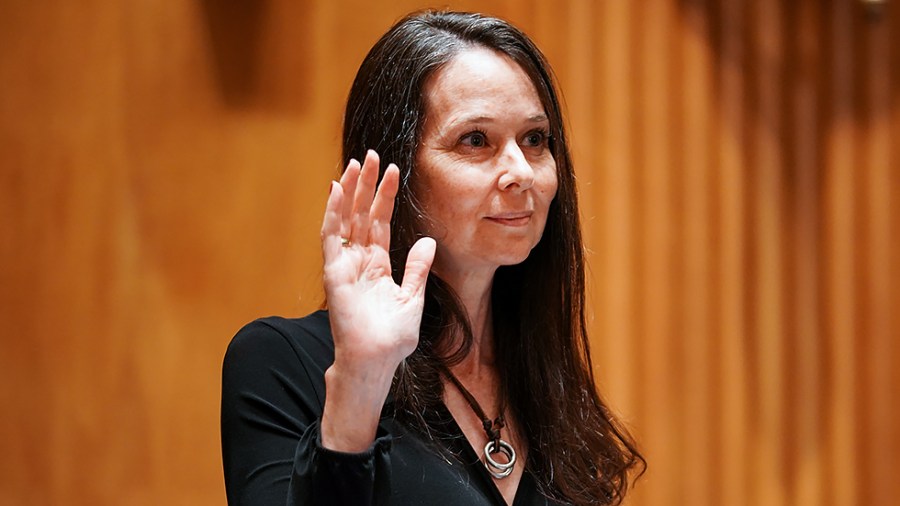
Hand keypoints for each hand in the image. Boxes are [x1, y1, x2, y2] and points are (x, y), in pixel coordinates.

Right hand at [319, 150, 435, 451]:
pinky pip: (331, 236)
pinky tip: (337, 189)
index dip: (386, 197)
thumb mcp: (414, 298)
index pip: (380, 222)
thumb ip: (418, 269)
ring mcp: (344, 264)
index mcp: (378, 265)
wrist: (376, 361)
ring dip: (349, 191)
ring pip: (345, 219)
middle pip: (362, 214)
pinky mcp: (333, 272)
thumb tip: (428, 241)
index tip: (394, 170)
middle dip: (367, 185)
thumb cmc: (392, 338)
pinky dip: (332, 212)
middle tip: (372, 155)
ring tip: (356, 163)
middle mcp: (359, 260)